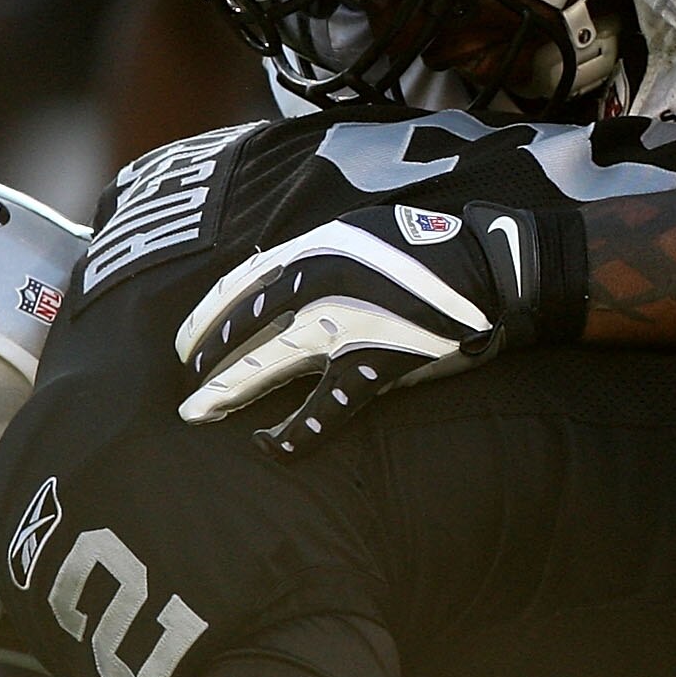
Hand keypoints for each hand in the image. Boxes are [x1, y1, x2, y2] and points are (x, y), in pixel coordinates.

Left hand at [174, 200, 576, 455]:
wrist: (489, 268)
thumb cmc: (424, 248)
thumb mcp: (357, 229)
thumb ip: (311, 253)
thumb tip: (269, 278)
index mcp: (314, 248)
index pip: (239, 286)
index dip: (206, 318)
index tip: (187, 343)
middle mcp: (322, 284)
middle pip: (245, 327)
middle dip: (207, 359)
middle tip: (186, 387)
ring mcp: (348, 326)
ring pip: (270, 364)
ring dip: (228, 390)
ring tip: (199, 411)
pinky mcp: (378, 364)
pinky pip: (327, 409)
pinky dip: (296, 432)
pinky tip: (269, 446)